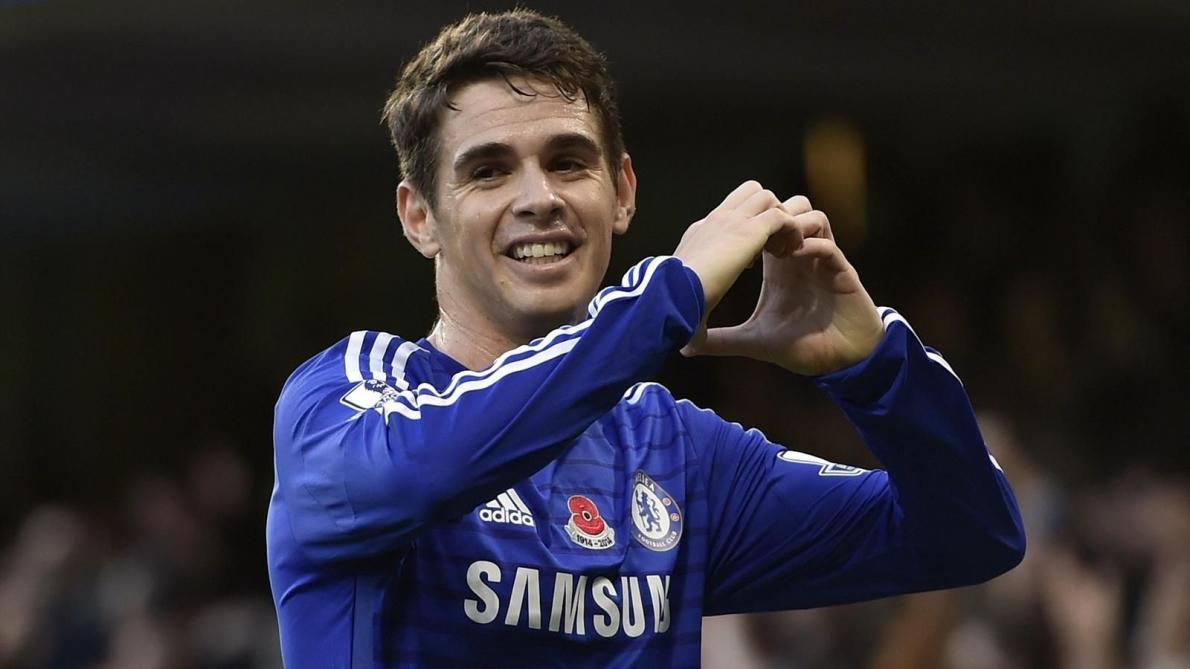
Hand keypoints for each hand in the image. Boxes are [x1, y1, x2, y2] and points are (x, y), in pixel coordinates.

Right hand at [672, 181, 801, 346]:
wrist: (672, 296)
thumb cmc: (673, 309)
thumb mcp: (686, 311)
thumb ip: (692, 319)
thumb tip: (688, 349)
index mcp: (699, 235)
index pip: (727, 215)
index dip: (744, 233)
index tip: (748, 262)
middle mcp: (715, 221)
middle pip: (748, 193)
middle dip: (767, 213)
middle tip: (772, 247)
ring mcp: (731, 221)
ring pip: (767, 197)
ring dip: (781, 220)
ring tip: (782, 251)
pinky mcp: (749, 230)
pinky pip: (782, 216)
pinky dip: (790, 232)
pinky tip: (787, 256)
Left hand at [681, 195, 881, 375]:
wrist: (839, 361)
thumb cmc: (801, 346)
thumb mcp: (753, 341)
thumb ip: (721, 340)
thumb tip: (686, 348)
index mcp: (780, 265)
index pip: (764, 226)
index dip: (747, 226)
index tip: (730, 246)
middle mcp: (801, 257)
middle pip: (789, 209)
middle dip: (771, 217)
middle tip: (755, 242)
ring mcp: (822, 262)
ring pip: (812, 216)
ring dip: (792, 226)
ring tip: (775, 251)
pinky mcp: (841, 273)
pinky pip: (827, 245)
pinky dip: (810, 245)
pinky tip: (792, 260)